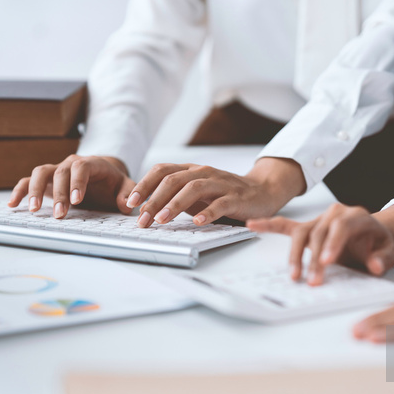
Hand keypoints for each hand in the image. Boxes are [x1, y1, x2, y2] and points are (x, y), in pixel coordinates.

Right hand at [8, 155, 135, 217]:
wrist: (102, 174)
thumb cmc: (113, 182)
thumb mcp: (125, 186)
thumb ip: (128, 193)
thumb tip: (127, 204)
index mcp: (91, 164)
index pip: (81, 167)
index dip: (77, 182)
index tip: (77, 200)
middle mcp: (70, 164)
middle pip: (60, 172)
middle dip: (58, 194)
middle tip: (60, 215)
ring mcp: (56, 170)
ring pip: (40, 172)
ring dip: (35, 190)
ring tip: (34, 210)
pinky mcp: (46, 180)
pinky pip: (28, 180)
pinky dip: (20, 190)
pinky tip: (13, 204)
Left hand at [126, 157, 305, 227]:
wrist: (262, 191)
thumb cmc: (223, 194)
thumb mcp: (196, 194)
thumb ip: (174, 197)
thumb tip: (144, 210)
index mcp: (191, 170)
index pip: (162, 171)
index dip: (144, 185)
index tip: (130, 203)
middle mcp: (204, 172)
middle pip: (173, 181)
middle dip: (154, 200)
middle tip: (142, 219)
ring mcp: (221, 183)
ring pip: (194, 189)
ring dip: (175, 205)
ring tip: (162, 220)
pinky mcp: (237, 197)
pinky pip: (221, 203)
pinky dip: (208, 212)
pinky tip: (197, 222)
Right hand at [247, 203, 393, 285]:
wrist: (373, 235)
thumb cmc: (378, 243)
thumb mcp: (389, 251)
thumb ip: (384, 258)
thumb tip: (374, 265)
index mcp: (355, 215)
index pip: (340, 227)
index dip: (332, 244)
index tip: (326, 262)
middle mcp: (334, 214)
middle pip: (319, 233)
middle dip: (313, 258)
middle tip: (313, 280)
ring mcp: (318, 220)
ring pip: (301, 234)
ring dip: (295, 255)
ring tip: (294, 275)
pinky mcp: (306, 227)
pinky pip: (285, 225)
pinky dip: (269, 225)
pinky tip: (253, 225)